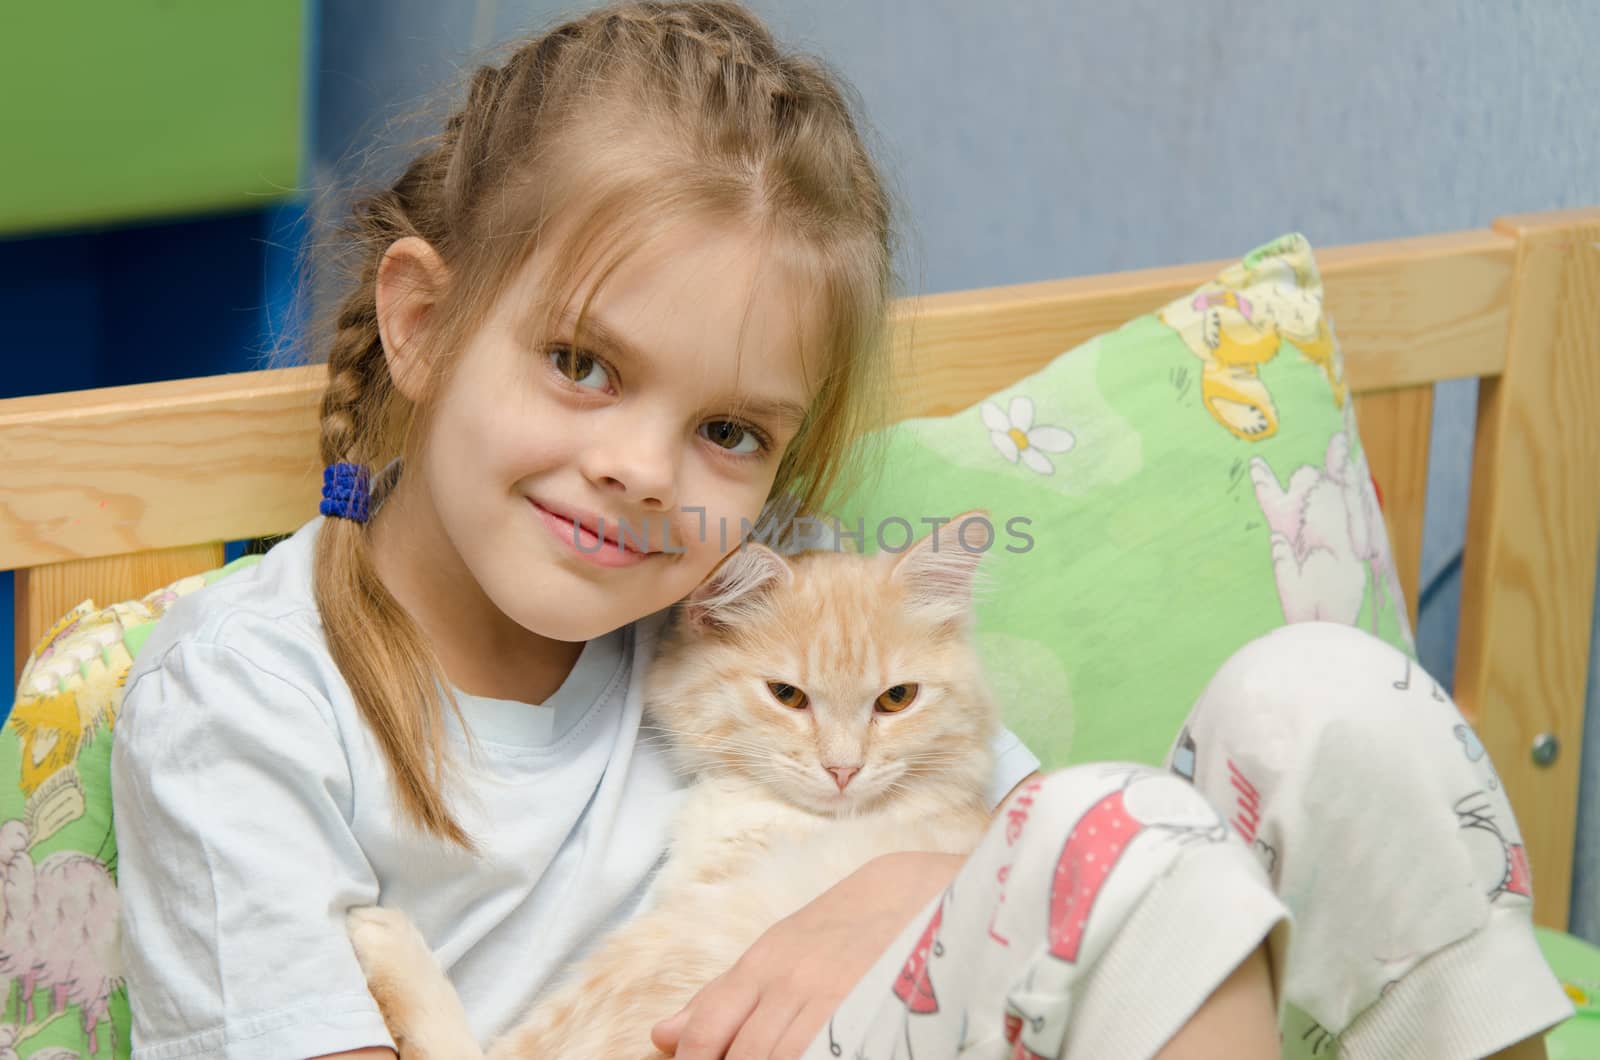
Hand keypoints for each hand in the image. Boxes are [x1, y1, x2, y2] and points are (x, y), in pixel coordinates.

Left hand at [649, 851, 963, 1058]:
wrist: (919, 892)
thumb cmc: (842, 925)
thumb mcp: (777, 950)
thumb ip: (721, 996)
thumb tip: (661, 1035)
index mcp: (764, 963)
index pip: (709, 1029)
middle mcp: (795, 981)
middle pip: (747, 1055)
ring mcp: (838, 1000)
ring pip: (785, 1058)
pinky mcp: (876, 1015)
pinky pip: (832, 1054)